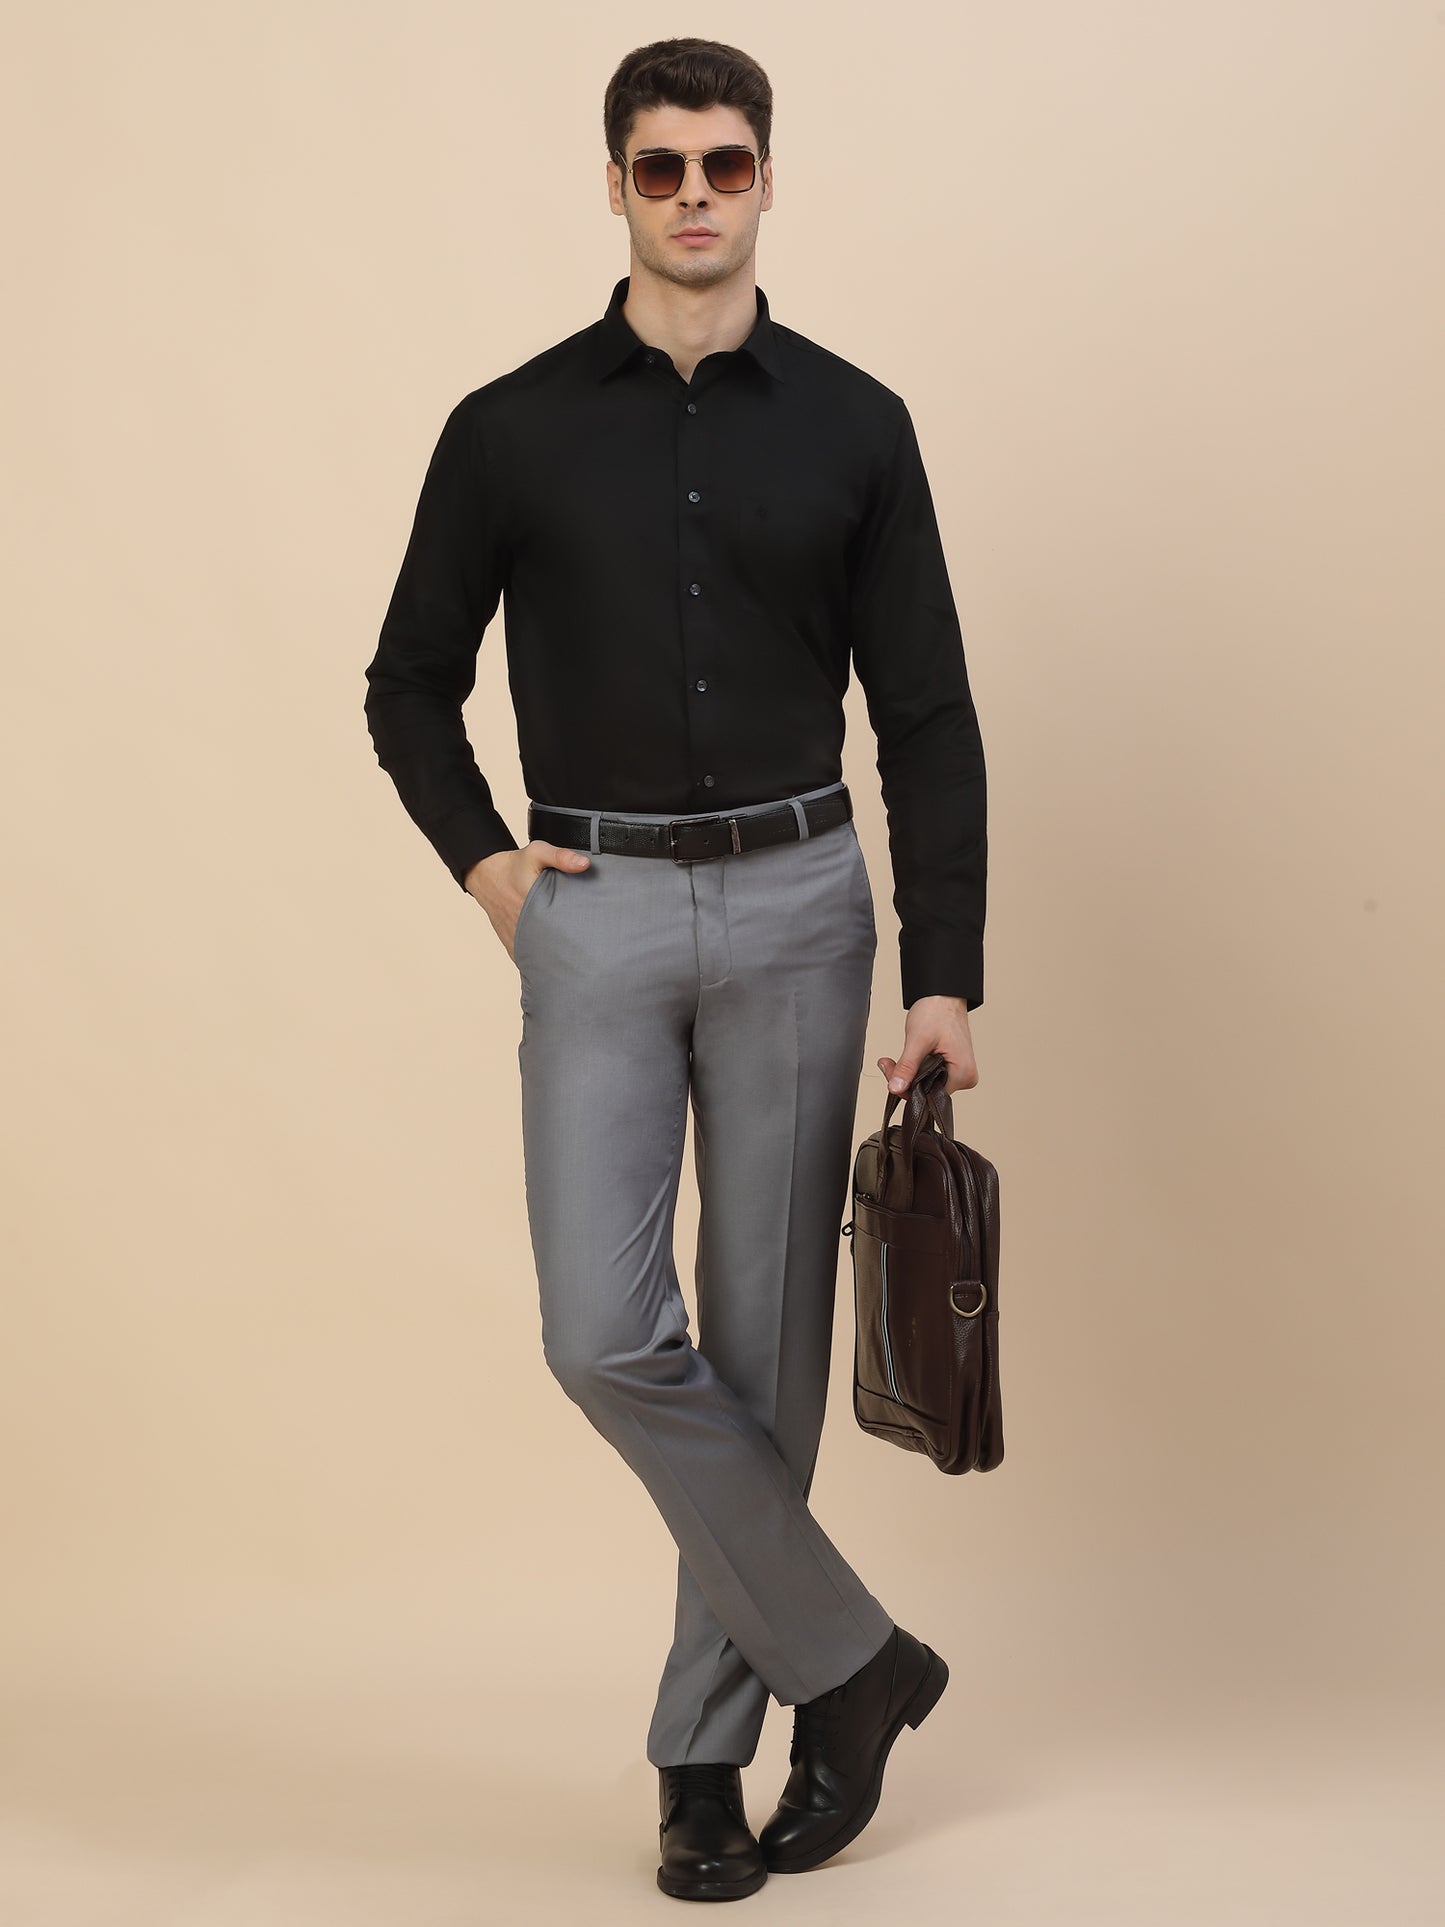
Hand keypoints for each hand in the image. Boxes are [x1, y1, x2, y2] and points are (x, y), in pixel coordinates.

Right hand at [463, 840, 590, 962]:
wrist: (485, 875)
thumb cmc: (513, 865)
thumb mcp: (537, 853)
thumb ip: (561, 857)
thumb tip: (584, 864)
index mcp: (531, 904)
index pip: (560, 929)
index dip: (576, 934)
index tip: (591, 936)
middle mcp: (522, 925)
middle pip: (552, 947)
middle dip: (570, 950)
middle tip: (588, 949)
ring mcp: (516, 937)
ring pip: (540, 956)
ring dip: (555, 957)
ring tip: (574, 958)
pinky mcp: (512, 944)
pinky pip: (529, 958)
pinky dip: (541, 961)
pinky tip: (555, 960)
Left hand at [877, 995, 978, 1097]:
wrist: (943, 995)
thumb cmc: (938, 1011)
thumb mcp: (918, 1040)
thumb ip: (907, 1067)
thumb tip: (896, 1088)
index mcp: (963, 1074)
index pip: (929, 1095)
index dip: (907, 1088)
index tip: (891, 1073)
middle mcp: (965, 1076)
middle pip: (927, 1090)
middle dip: (904, 1078)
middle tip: (887, 1064)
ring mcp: (959, 1071)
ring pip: (926, 1083)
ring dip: (908, 1072)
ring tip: (892, 1060)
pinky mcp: (951, 1066)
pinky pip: (930, 1075)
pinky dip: (915, 1067)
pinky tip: (906, 1058)